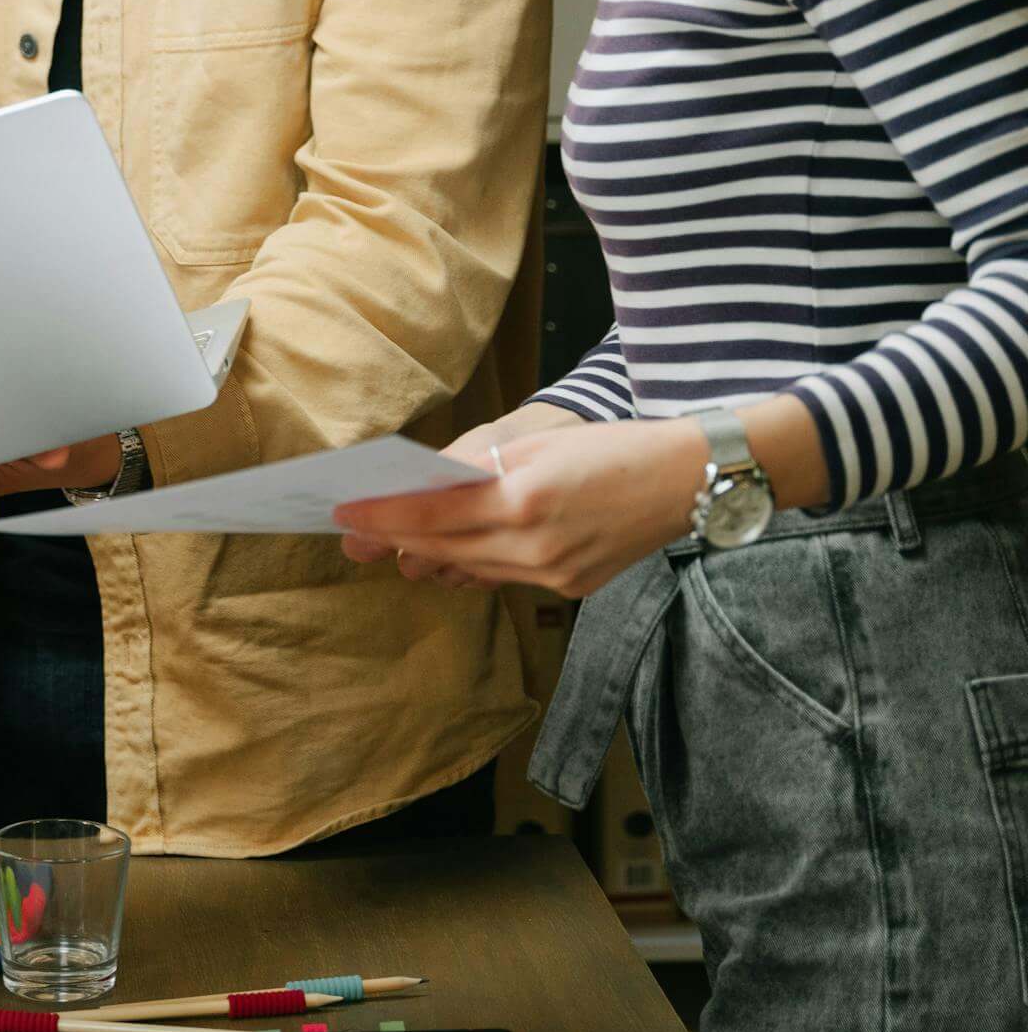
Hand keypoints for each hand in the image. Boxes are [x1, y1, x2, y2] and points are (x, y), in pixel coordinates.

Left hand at [332, 417, 708, 600]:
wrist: (686, 482)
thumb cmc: (611, 448)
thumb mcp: (538, 443)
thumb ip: (477, 468)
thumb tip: (421, 486)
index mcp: (524, 498)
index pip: (433, 512)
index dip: (384, 515)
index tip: (345, 514)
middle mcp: (535, 546)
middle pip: (444, 546)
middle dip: (395, 540)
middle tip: (353, 538)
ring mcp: (554, 575)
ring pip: (471, 569)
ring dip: (430, 557)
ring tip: (393, 548)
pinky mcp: (569, 589)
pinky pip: (505, 578)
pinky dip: (475, 566)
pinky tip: (452, 557)